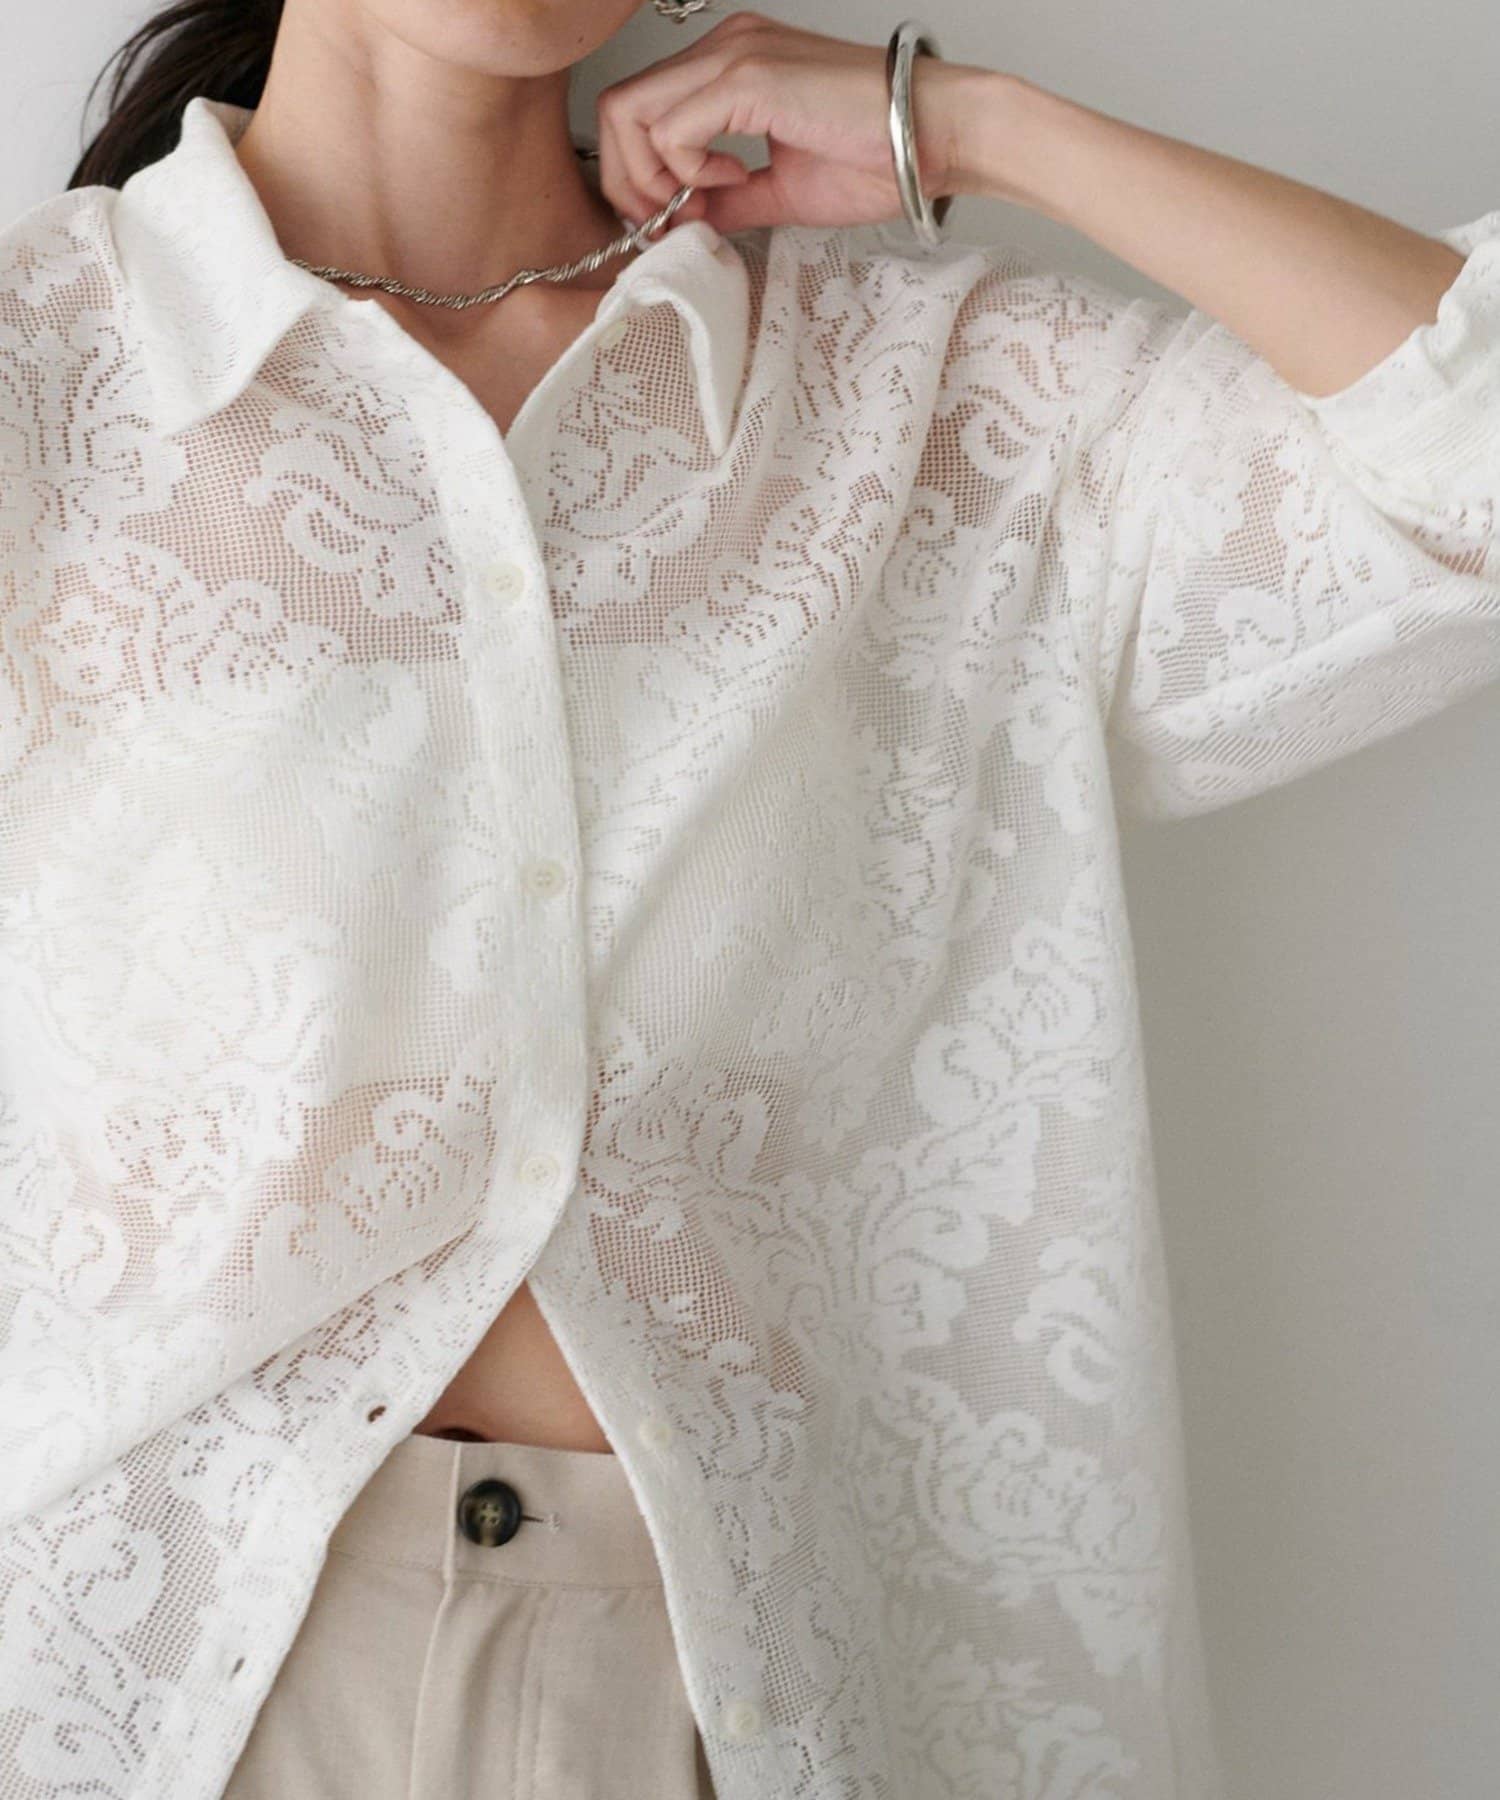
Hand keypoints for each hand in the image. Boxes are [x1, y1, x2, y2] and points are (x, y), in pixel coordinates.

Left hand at [594, 10, 985, 233]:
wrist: (935, 137)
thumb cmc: (879, 155)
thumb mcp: (782, 189)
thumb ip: (729, 201)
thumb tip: (691, 223)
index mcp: (731, 64)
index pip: (642, 109)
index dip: (639, 176)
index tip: (672, 220)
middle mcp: (724, 47)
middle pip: (621, 109)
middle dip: (628, 182)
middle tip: (669, 223)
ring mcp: (732, 55)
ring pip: (631, 114)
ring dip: (649, 179)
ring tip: (699, 208)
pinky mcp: (747, 77)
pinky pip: (672, 129)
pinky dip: (684, 171)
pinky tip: (732, 183)